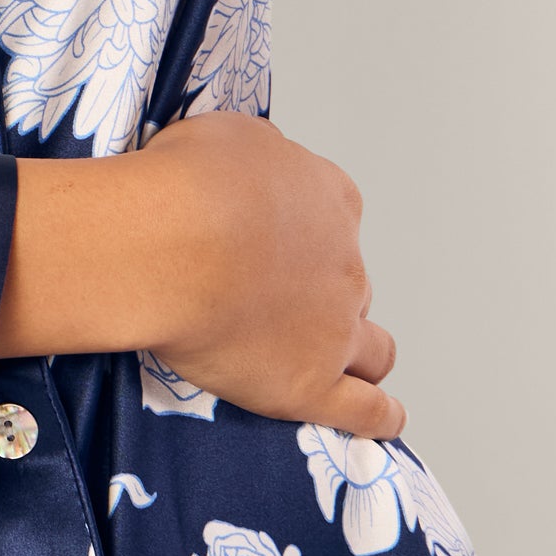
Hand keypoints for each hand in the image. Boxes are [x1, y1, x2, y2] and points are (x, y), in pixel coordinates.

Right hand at [0, 110, 404, 439]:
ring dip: (362, 353)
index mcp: (330, 198)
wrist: (170, 243)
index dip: (311, 230)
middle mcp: (345, 263)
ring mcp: (336, 329)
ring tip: (347, 363)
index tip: (282, 238)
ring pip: (374, 349)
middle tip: (279, 300)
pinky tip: (386, 419)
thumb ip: (260, 159)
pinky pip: (367, 410)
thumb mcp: (229, 136)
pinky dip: (381, 416)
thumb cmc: (187, 184)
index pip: (339, 214)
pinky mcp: (314, 386)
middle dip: (326, 292)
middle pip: (351, 284)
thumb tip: (258, 175)